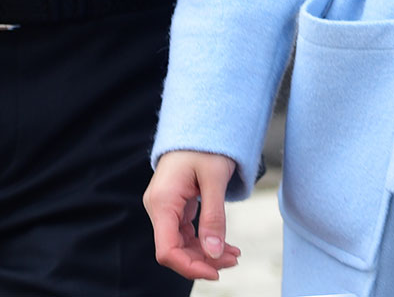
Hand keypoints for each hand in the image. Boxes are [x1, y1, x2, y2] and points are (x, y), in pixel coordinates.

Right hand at [144, 150, 242, 280]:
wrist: (200, 122)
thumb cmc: (206, 144)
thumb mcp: (214, 178)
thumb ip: (213, 216)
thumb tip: (215, 253)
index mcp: (162, 202)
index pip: (167, 250)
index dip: (189, 266)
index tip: (215, 271)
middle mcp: (158, 207)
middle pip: (175, 249)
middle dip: (204, 260)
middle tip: (235, 260)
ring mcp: (165, 207)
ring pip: (182, 243)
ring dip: (207, 252)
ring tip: (234, 254)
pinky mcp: (175, 206)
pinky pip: (186, 232)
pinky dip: (204, 241)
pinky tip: (224, 245)